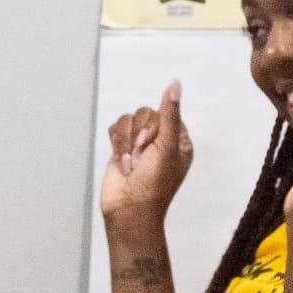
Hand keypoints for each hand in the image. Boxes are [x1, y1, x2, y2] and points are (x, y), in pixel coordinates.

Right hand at [100, 81, 192, 230]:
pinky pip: (115, 128)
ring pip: (128, 120)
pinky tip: (121, 161)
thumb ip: (169, 114)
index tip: (154, 145)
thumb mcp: (166, 148)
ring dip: (126, 143)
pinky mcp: (120, 148)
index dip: (156, 126)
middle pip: (145, 113)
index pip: (166, 111)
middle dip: (139, 136)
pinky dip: (116, 145)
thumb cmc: (153, 185)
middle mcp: (159, 139)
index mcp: (178, 140)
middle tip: (142, 158)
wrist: (127, 209)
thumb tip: (175, 83)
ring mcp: (138, 143)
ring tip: (131, 164)